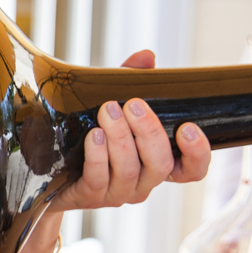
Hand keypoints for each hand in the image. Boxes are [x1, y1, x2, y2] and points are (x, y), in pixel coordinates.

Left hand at [50, 50, 209, 212]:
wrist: (53, 170)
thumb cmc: (93, 135)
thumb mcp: (116, 107)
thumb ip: (134, 82)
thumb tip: (146, 57)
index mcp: (157, 164)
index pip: (192, 170)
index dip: (198, 153)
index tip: (188, 127)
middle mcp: (143, 182)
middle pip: (160, 164)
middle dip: (148, 131)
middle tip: (134, 104)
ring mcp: (118, 192)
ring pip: (129, 169)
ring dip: (120, 137)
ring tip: (108, 110)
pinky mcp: (91, 195)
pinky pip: (98, 178)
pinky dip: (98, 155)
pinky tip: (94, 134)